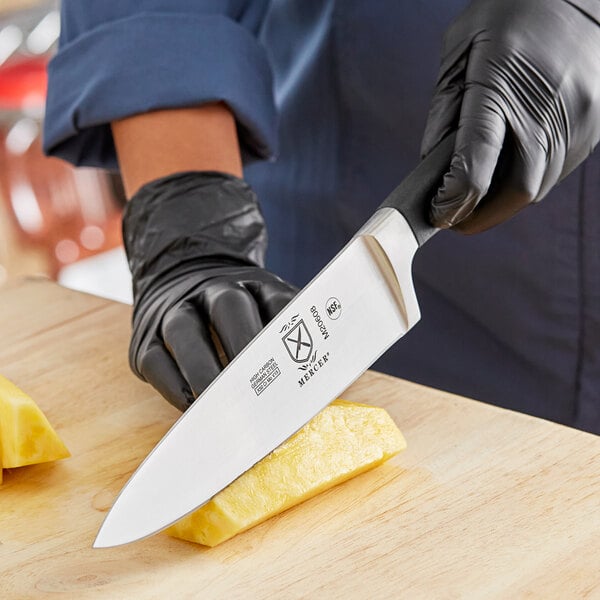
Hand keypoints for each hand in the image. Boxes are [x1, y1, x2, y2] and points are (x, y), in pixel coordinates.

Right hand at [123, 171, 295, 410]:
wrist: (179, 281)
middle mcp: (214, 289)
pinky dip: (172, 385)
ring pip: (185, 331)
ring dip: (203, 369)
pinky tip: (191, 406)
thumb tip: (331, 386)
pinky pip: (155, 360)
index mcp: (256, 283)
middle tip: (260, 388)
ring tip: (218, 403)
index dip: (291, 334)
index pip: (278, 302)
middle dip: (245, 345)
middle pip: (230, 307)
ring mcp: (176, 309)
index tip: (303, 371)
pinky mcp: (144, 337)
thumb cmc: (242, 318)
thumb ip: (297, 343)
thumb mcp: (270, 314)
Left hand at [421, 0, 599, 232]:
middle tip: (457, 217)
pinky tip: (512, 163)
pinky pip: (558, 170)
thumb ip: (444, 112)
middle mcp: (547, 107)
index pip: (477, 164)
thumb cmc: (508, 13)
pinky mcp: (595, 125)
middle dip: (481, 215)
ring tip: (480, 189)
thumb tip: (435, 167)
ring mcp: (579, 118)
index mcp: (500, 86)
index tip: (439, 211)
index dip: (455, 200)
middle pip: (516, 192)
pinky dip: (529, 177)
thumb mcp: (459, 50)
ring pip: (539, 187)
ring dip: (504, 199)